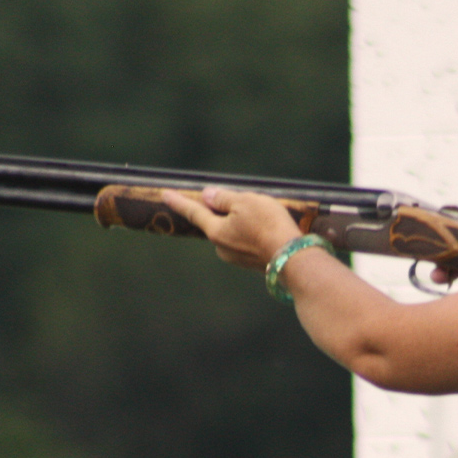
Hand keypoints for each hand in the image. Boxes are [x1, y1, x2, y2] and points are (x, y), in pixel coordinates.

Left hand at [163, 187, 302, 269]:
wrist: (293, 258)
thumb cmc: (268, 226)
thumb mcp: (245, 202)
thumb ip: (224, 198)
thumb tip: (208, 196)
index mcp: (215, 231)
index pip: (194, 212)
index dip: (179, 201)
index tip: (164, 194)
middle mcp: (221, 248)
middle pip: (217, 222)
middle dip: (226, 211)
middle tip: (248, 202)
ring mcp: (237, 258)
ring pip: (234, 232)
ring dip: (244, 222)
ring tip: (267, 216)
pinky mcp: (252, 263)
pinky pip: (248, 242)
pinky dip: (255, 233)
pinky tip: (271, 229)